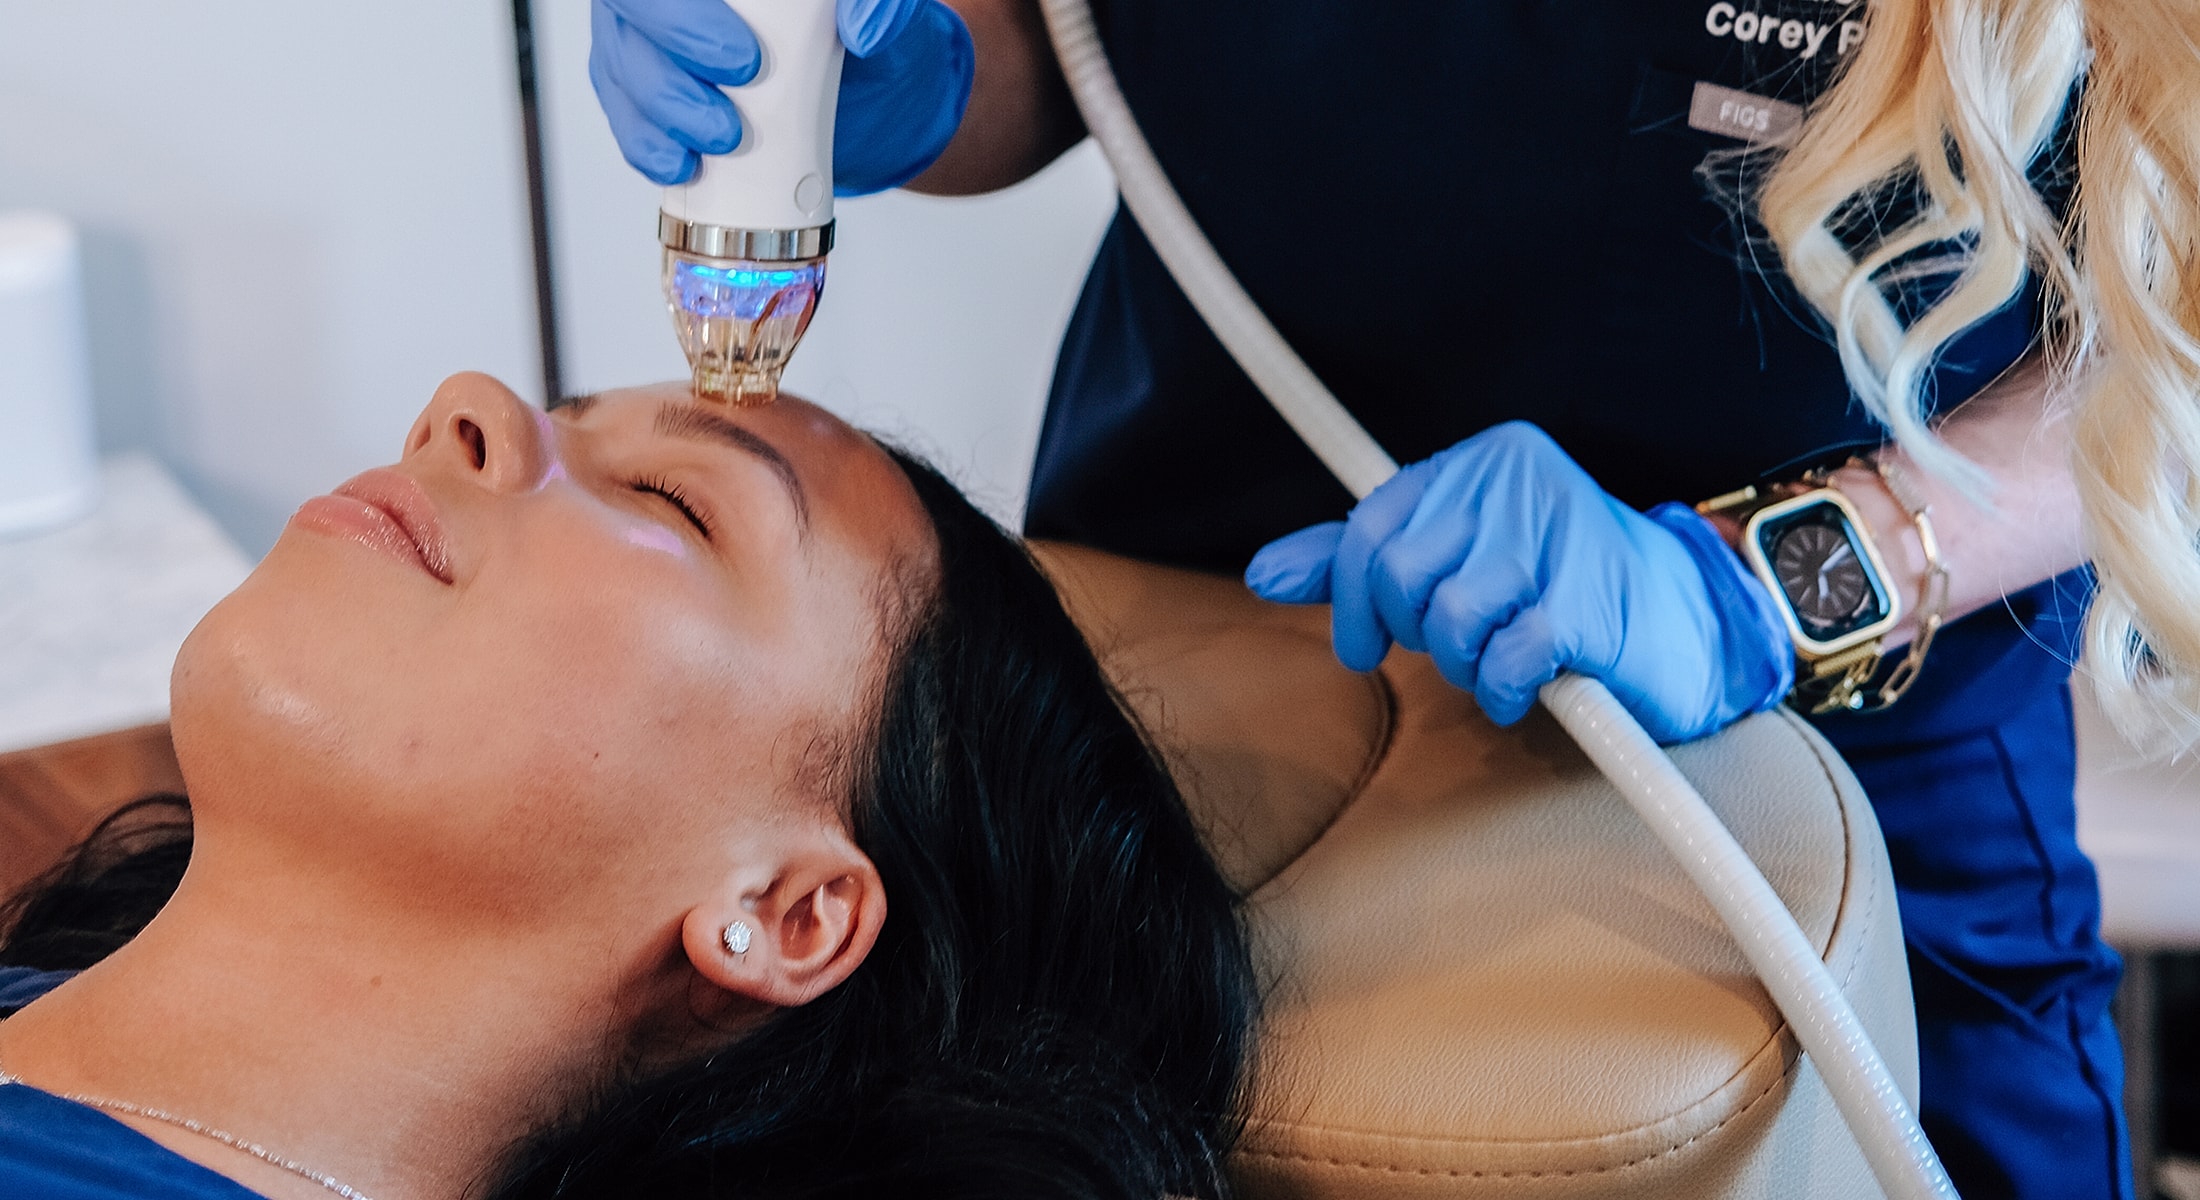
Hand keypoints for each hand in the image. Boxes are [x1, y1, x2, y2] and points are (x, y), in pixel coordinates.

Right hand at [591, 0, 973, 191]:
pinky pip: (625, 113)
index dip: (681, 16)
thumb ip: (883, 6)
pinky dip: (649, 147)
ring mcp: (650, 35)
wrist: (863, 85)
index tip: (744, 63)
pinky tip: (682, 166)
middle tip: (732, 120)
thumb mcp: (889, 14)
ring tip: (722, 144)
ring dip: (664, 117)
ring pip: (622, 67)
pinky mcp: (644, 86)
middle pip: (631, 14)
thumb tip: (863, 28)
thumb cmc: (860, 28)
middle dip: (674, 73)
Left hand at [1245, 422, 1795, 743]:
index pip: (1371, 526)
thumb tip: (1264, 574)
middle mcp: (1517, 483)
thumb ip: (1361, 559)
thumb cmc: (1557, 588)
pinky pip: (1501, 658)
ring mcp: (1556, 540)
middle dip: (1416, 633)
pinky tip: (1523, 685)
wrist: (1684, 623)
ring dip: (1462, 664)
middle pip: (1398, 576)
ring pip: (1445, 619)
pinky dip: (1501, 688)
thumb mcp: (1456, 558)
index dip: (1351, 599)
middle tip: (1458, 649)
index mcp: (1482, 461)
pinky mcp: (1586, 605)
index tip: (1364, 644)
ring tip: (1497, 662)